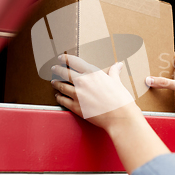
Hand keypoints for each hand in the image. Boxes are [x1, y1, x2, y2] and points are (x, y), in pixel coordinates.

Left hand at [52, 55, 169, 173]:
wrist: (120, 117)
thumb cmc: (121, 100)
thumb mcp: (117, 81)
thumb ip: (114, 72)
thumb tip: (118, 65)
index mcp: (93, 73)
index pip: (74, 62)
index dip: (65, 59)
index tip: (61, 58)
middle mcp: (83, 82)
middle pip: (64, 72)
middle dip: (57, 69)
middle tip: (54, 68)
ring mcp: (78, 95)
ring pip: (61, 86)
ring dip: (56, 83)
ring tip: (54, 82)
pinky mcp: (76, 107)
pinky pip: (63, 100)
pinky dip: (59, 97)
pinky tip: (58, 96)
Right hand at [145, 53, 174, 111]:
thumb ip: (163, 83)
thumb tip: (151, 80)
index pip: (173, 56)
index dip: (165, 56)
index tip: (156, 56)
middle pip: (174, 67)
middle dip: (165, 70)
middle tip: (156, 72)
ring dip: (170, 81)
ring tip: (162, 84)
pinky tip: (172, 96)